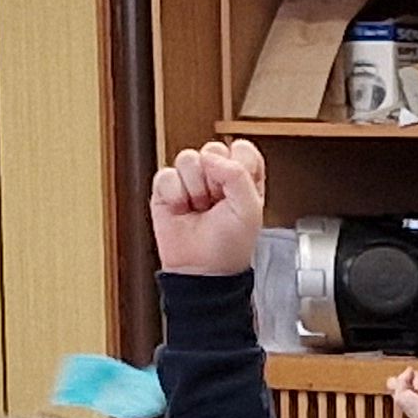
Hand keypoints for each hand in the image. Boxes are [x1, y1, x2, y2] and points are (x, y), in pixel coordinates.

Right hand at [148, 139, 267, 278]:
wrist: (202, 269)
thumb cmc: (230, 246)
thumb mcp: (250, 210)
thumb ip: (238, 174)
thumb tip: (209, 156)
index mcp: (243, 178)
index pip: (241, 148)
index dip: (238, 164)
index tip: (238, 189)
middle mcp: (217, 176)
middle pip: (212, 147)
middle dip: (215, 177)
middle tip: (217, 202)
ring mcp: (190, 180)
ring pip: (187, 158)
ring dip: (195, 188)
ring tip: (200, 208)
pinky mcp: (166, 189)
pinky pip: (166, 174)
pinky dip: (175, 195)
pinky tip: (182, 210)